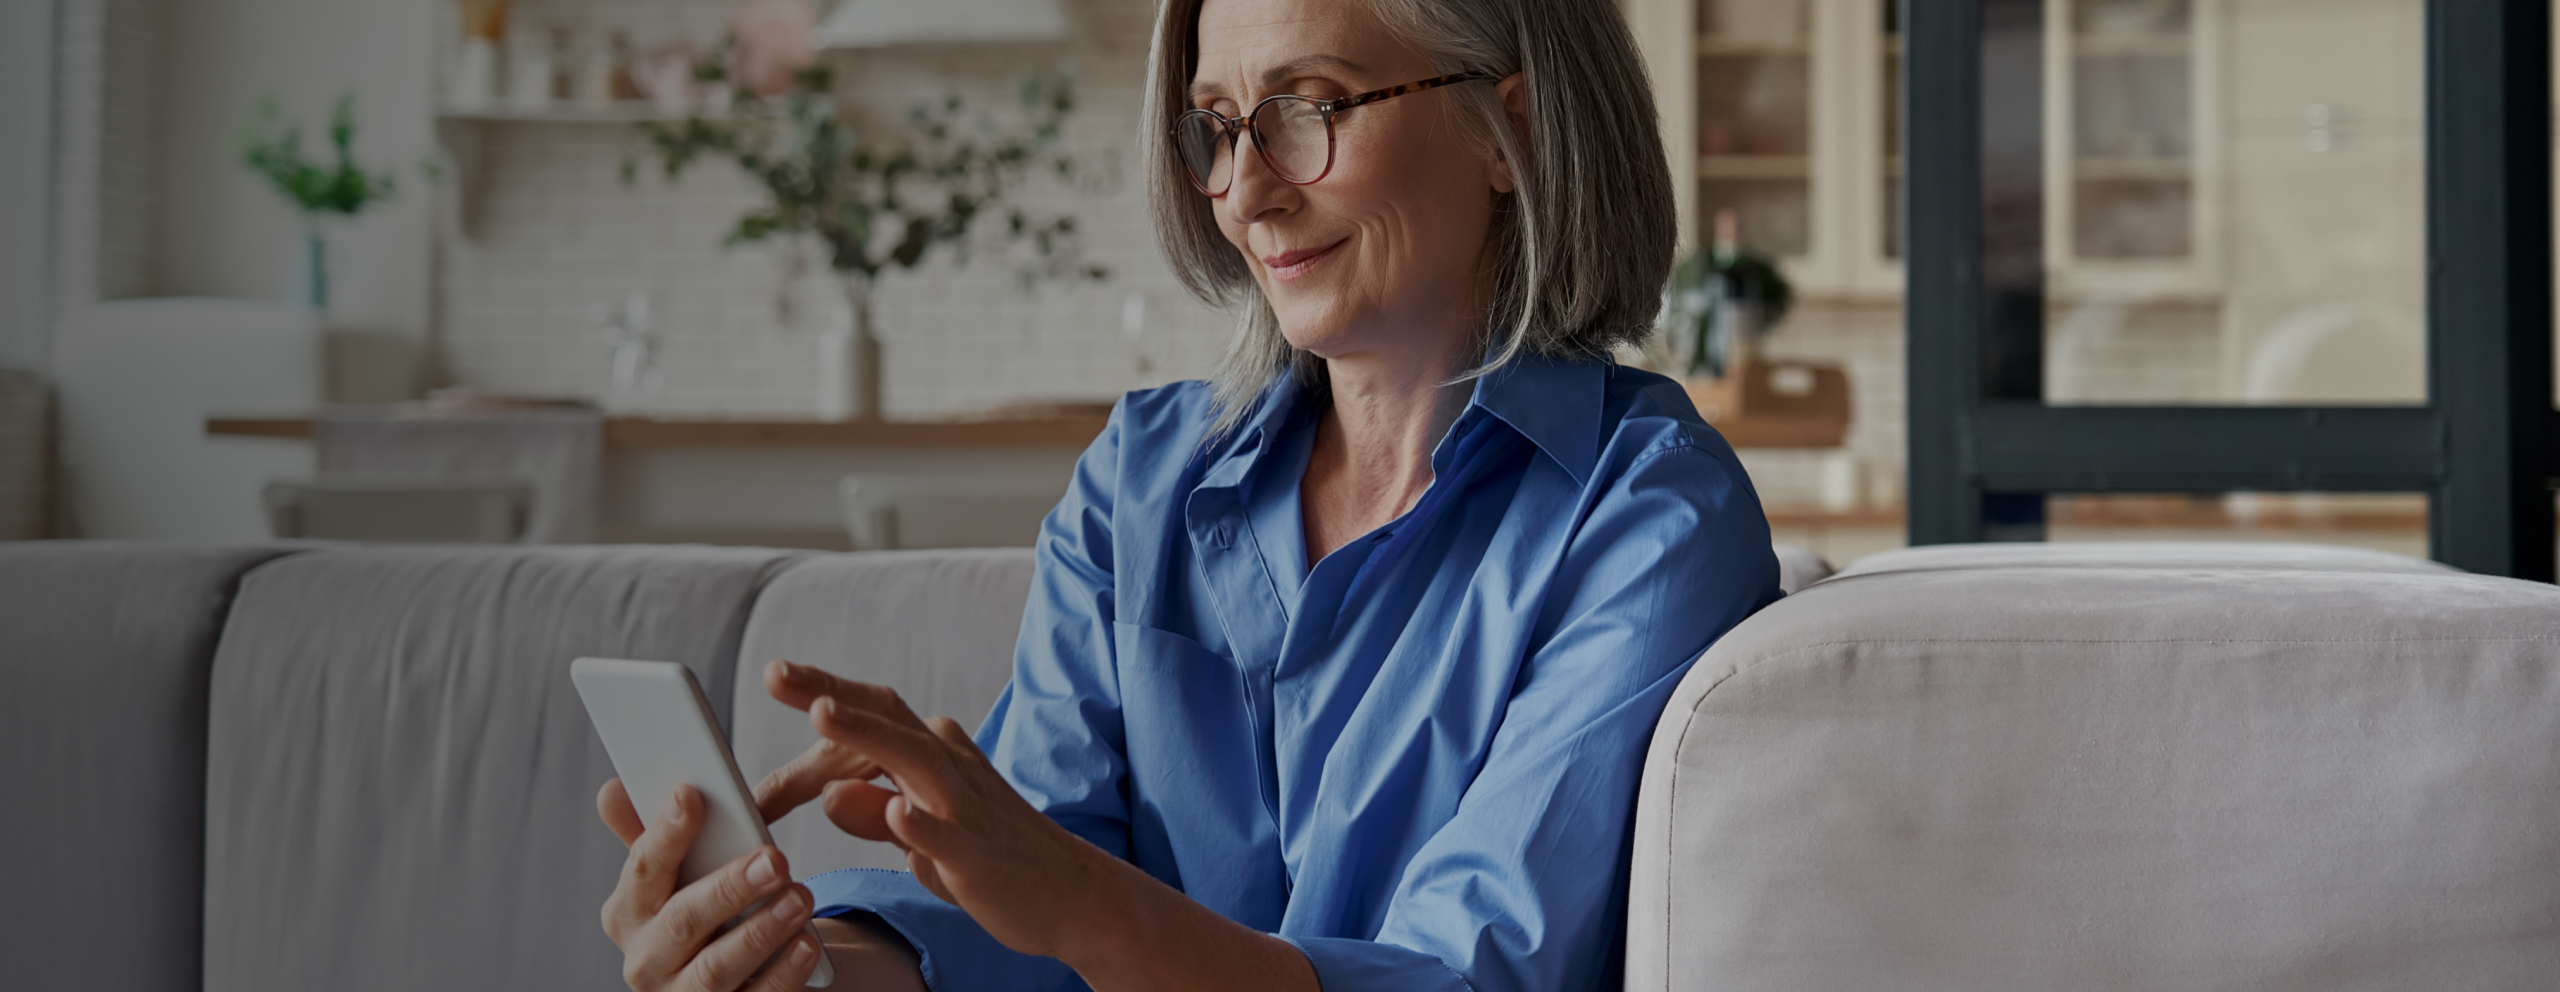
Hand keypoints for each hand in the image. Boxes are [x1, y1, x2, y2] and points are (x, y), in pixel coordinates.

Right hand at [596, 781, 821, 991]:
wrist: (724, 979)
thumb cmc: (696, 911)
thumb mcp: (673, 876)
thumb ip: (650, 834)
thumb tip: (612, 791)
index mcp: (628, 913)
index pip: (642, 869)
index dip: (666, 832)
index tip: (691, 795)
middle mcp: (647, 960)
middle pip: (683, 921)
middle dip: (729, 888)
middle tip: (774, 859)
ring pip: (717, 968)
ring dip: (761, 931)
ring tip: (800, 898)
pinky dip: (782, 974)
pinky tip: (806, 945)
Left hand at [759, 661, 1117, 959]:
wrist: (1072, 895)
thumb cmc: (991, 859)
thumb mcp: (918, 835)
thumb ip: (872, 812)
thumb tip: (828, 793)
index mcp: (933, 754)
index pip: (870, 717)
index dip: (820, 699)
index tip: (777, 676)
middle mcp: (949, 766)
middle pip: (886, 718)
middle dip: (830, 692)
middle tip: (777, 672)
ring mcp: (966, 808)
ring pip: (914, 760)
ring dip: (868, 735)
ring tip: (821, 713)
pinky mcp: (979, 856)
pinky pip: (947, 837)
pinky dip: (921, 824)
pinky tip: (895, 812)